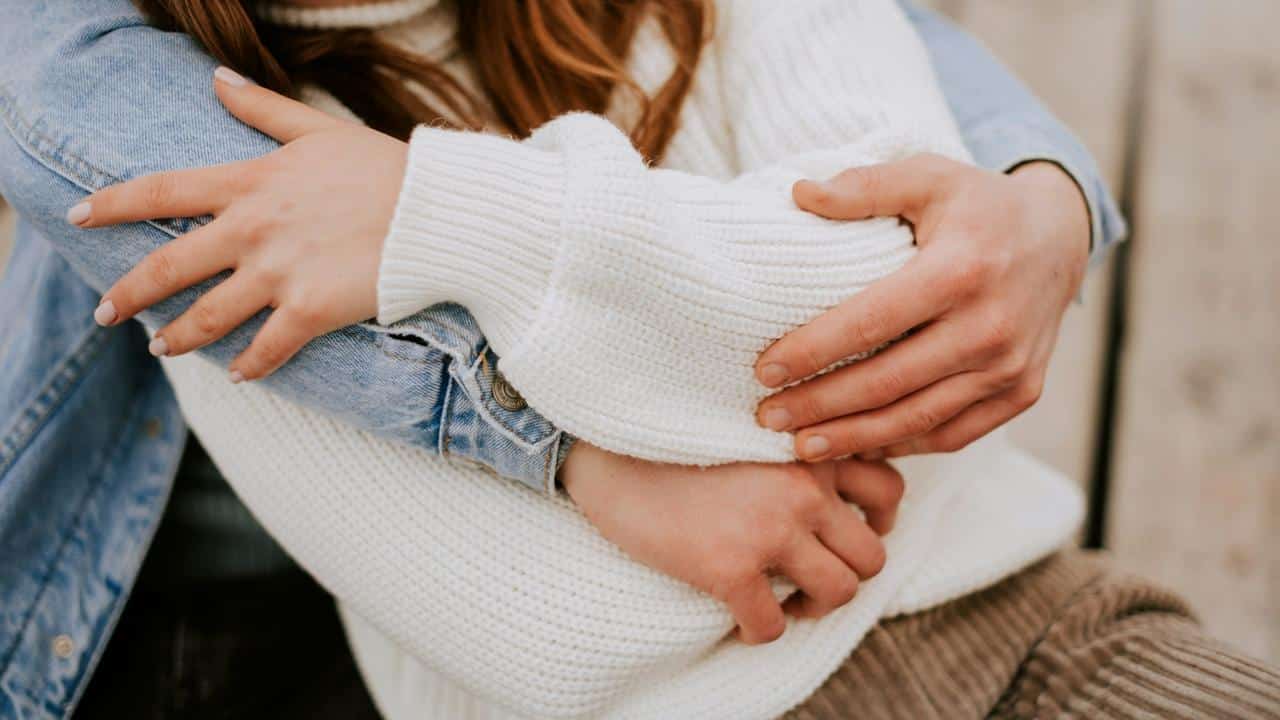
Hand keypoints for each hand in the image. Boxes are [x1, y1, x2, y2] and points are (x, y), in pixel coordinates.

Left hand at [71, 67, 406, 380]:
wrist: (437, 211)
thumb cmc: (385, 167)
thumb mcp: (319, 130)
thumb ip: (262, 109)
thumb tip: (217, 78)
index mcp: (251, 184)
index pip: (162, 192)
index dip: (112, 205)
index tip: (77, 216)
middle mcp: (254, 231)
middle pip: (169, 266)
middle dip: (129, 294)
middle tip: (105, 313)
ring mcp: (280, 274)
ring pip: (208, 317)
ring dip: (178, 337)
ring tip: (159, 348)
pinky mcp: (312, 310)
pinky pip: (268, 348)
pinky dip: (251, 366)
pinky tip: (240, 374)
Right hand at [559, 443, 901, 643]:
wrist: (601, 443)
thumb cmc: (667, 430)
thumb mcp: (746, 422)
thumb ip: (791, 446)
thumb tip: (823, 488)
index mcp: (808, 446)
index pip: (888, 488)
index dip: (880, 520)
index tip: (854, 532)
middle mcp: (803, 484)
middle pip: (872, 553)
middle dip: (849, 572)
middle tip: (814, 575)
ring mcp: (769, 528)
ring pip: (839, 592)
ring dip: (815, 605)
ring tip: (785, 601)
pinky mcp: (728, 566)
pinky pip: (772, 624)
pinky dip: (761, 631)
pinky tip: (739, 619)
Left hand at [754, 154, 1089, 460]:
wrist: (1060, 237)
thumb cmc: (977, 205)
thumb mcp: (927, 176)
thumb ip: (864, 186)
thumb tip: (799, 193)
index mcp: (961, 270)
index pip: (871, 322)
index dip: (812, 351)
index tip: (763, 370)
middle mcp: (990, 326)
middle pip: (888, 382)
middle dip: (820, 406)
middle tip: (767, 417)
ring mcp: (1010, 367)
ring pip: (916, 418)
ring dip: (852, 438)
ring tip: (800, 445)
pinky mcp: (1022, 393)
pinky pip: (952, 434)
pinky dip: (900, 444)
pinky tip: (855, 446)